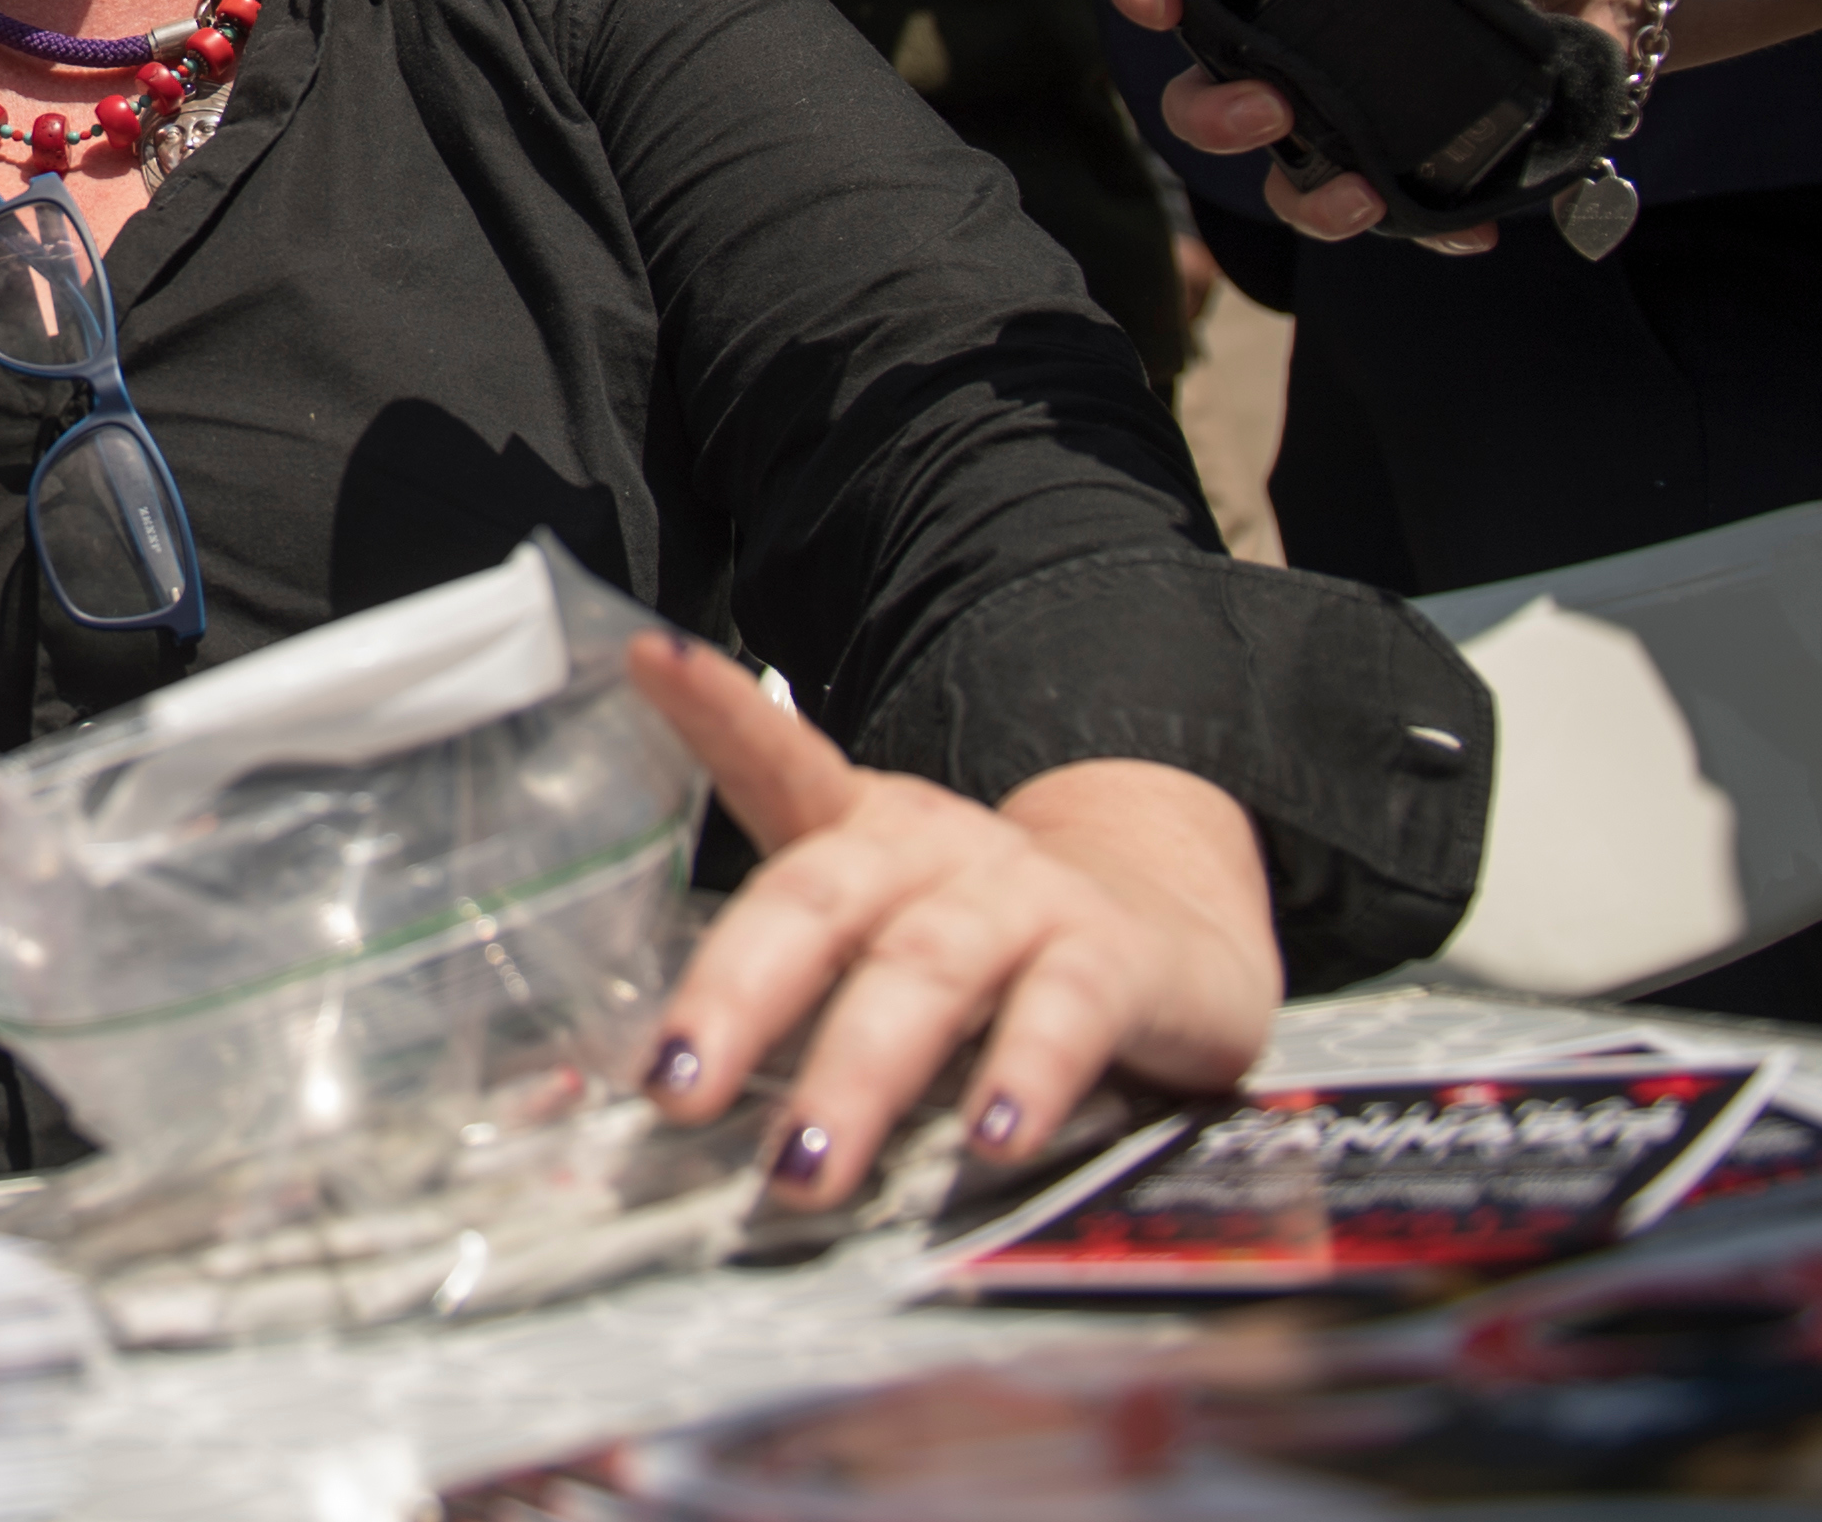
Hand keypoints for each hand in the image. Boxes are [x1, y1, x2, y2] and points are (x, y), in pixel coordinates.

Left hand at [625, 633, 1275, 1200]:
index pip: (778, 760)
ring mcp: (1025, 896)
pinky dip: (1026, 1073)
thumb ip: (781, 988)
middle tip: (674, 1089)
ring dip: (857, 1072)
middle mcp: (932, 848)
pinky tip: (995, 1136)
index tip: (650, 660)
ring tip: (804, 1162)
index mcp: (859, 830)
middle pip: (819, 900)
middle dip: (736, 995)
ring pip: (926, 970)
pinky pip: (1065, 1012)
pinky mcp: (1116, 961)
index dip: (717, 712)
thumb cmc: (984, 946)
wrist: (1171, 929)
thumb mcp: (875, 939)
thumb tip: (655, 1088)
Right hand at [1115, 0, 1645, 249]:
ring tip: (1356, 192)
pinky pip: (1393, 216)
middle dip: (1209, 115)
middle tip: (1267, 108)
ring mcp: (1348, 119)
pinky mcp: (1408, 166)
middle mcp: (1300, 58)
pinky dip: (1424, 233)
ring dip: (1301, 197)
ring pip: (1282, 175)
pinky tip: (1469, 234)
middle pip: (1206, 98)